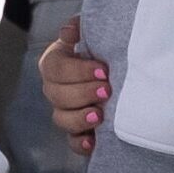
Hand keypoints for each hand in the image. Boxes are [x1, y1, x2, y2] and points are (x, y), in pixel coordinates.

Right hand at [38, 15, 109, 155]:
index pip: (54, 68)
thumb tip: (70, 31)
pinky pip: (72, 142)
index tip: (104, 70)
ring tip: (100, 114)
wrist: (118, 69)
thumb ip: (80, 28)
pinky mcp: (78, 132)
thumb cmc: (102, 49)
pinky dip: (81, 144)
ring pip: (61, 119)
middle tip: (107, 89)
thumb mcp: (92, 34)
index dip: (77, 71)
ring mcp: (65, 112)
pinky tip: (93, 142)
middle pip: (57, 95)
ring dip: (80, 118)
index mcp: (55, 63)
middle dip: (82, 93)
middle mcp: (55, 89)